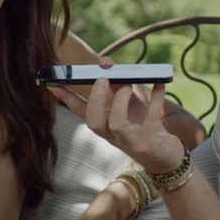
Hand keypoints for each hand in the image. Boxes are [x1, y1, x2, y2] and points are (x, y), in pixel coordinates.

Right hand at [48, 78, 184, 173]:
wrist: (166, 158)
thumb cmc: (145, 128)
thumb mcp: (130, 106)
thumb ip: (117, 85)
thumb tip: (105, 62)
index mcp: (105, 126)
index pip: (81, 112)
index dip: (66, 98)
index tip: (53, 82)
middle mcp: (113, 136)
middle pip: (94, 122)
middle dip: (95, 100)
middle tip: (101, 79)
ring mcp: (131, 141)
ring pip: (116, 125)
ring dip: (120, 102)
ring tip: (127, 84)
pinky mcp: (150, 142)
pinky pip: (151, 119)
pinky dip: (155, 100)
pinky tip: (160, 85)